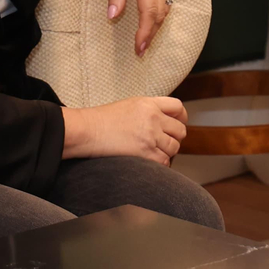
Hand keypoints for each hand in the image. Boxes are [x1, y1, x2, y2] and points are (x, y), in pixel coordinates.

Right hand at [62, 97, 187, 164]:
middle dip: (174, 137)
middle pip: (180, 130)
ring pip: (174, 147)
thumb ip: (149, 109)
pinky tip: (151, 162)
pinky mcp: (145, 153)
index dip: (181, 117)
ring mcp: (150, 136)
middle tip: (163, 142)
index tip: (177, 124)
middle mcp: (153, 118)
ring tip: (154, 152)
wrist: (87, 130)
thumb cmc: (102, 120)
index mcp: (149, 104)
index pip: (178, 107)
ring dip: (167, 152)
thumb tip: (164, 120)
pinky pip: (164, 161)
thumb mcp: (129, 105)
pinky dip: (161, 164)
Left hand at [103, 0, 170, 55]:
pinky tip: (153, 17)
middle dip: (151, 34)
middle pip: (160, 15)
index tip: (139, 49)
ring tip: (146, 38)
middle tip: (141, 50)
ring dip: (157, 25)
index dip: (145, 34)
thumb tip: (113, 16)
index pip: (149, 14)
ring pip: (165, 8)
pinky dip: (161, 13)